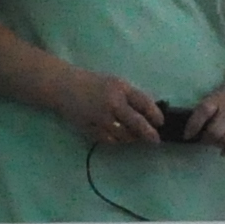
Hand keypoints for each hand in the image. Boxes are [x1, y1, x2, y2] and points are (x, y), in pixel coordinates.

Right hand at [53, 65, 167, 145]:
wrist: (64, 87)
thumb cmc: (93, 83)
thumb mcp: (115, 83)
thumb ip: (131, 96)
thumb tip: (149, 113)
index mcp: (120, 89)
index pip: (144, 103)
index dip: (155, 115)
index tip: (160, 122)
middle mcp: (112, 103)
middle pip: (137, 123)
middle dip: (149, 133)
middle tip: (155, 140)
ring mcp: (101, 118)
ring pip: (124, 135)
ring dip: (132, 138)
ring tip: (134, 136)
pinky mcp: (91, 129)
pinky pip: (109, 140)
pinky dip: (116, 140)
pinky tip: (117, 136)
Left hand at [190, 80, 224, 156]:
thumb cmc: (224, 99)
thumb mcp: (212, 98)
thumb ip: (202, 113)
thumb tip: (189, 133)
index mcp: (216, 100)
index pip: (203, 111)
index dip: (193, 125)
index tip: (187, 136)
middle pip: (216, 131)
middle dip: (207, 139)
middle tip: (205, 139)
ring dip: (219, 145)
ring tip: (216, 143)